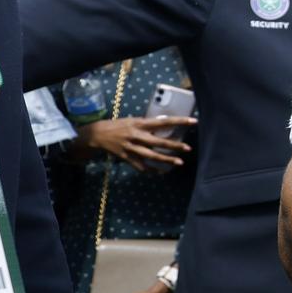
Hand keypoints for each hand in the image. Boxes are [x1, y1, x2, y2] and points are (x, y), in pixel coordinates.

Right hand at [79, 116, 194, 170]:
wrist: (98, 134)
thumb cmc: (119, 125)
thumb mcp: (134, 120)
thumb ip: (149, 124)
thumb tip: (165, 124)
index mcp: (140, 124)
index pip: (164, 122)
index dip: (179, 121)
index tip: (193, 121)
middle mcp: (137, 136)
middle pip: (158, 142)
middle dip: (174, 146)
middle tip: (188, 148)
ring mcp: (131, 148)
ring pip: (151, 156)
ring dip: (166, 160)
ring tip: (179, 162)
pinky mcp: (126, 157)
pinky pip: (141, 166)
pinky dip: (151, 170)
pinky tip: (161, 172)